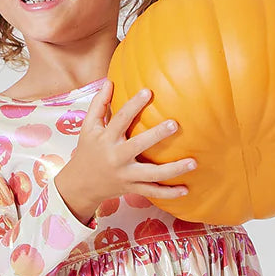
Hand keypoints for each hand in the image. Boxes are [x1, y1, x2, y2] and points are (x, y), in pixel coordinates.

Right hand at [57, 82, 196, 218]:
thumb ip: (98, 104)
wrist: (81, 185)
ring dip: (173, 170)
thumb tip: (109, 81)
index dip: (133, 105)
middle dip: (156, 135)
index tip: (148, 91)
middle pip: (138, 145)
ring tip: (194, 162)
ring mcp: (126, 175)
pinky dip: (169, 194)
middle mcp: (116, 157)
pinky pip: (152, 192)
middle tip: (174, 124)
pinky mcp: (132, 188)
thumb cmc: (88, 151)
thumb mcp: (88, 127)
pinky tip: (186, 190)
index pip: (120, 119)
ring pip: (151, 174)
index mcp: (106, 139)